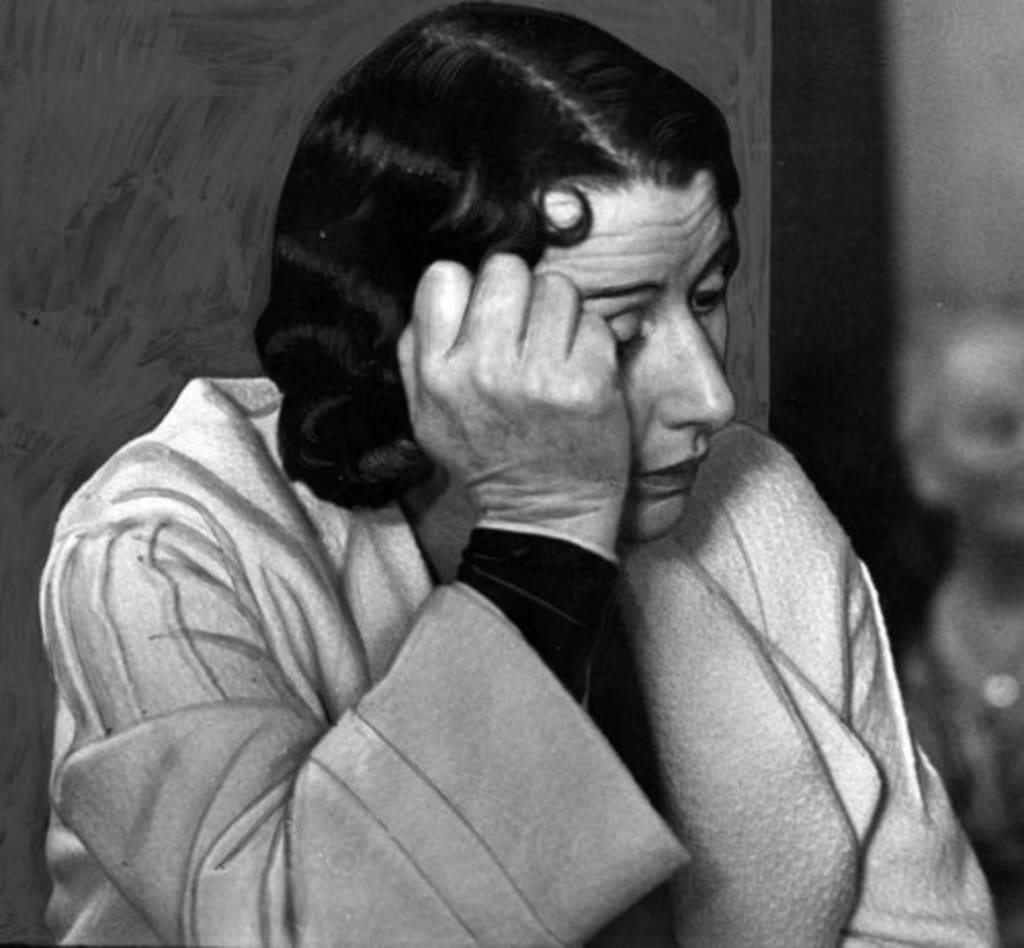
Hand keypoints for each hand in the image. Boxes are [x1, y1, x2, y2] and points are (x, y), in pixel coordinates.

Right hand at [398, 253, 628, 558]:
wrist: (544, 516)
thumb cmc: (488, 459)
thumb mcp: (426, 415)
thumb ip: (417, 351)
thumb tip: (440, 284)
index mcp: (437, 374)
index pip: (444, 276)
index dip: (470, 289)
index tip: (486, 317)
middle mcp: (483, 370)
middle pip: (506, 269)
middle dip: (521, 293)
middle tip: (528, 332)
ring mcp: (538, 377)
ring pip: (557, 287)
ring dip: (561, 314)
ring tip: (556, 353)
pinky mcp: (588, 384)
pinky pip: (596, 323)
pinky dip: (594, 343)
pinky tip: (581, 374)